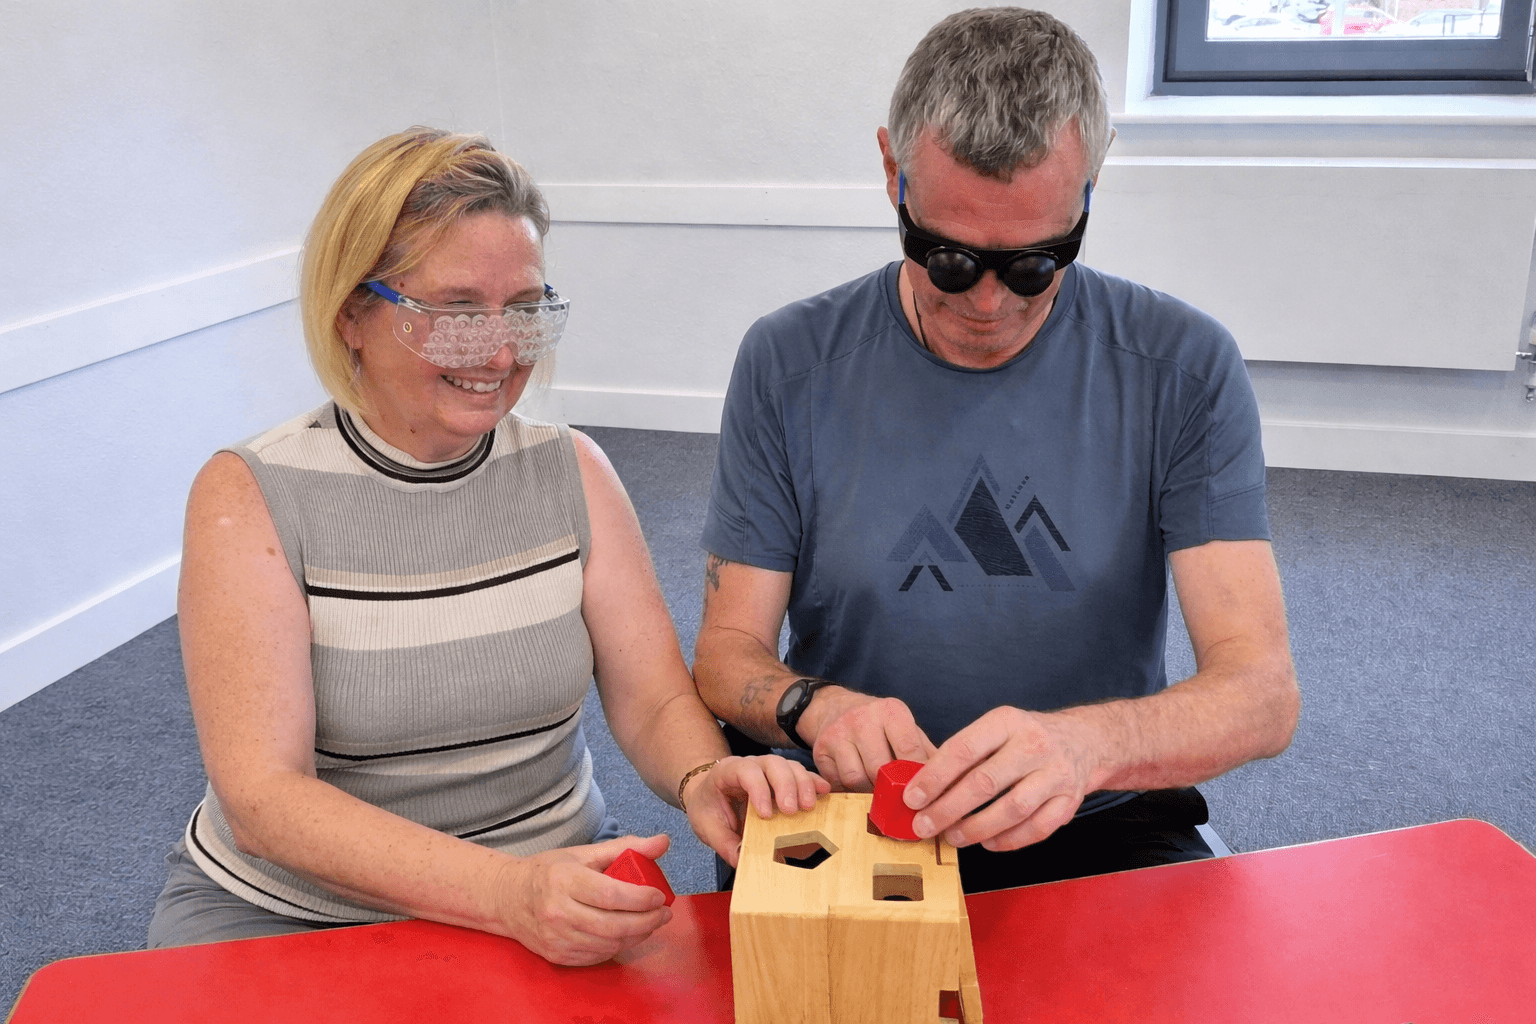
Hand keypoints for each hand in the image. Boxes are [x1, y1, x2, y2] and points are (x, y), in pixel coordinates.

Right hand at [496, 833, 673, 965]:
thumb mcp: (583, 853)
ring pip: (609, 944)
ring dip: (637, 935)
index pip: (610, 894)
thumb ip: (625, 847)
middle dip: (647, 921)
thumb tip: (663, 842)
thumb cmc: (549, 871)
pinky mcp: (557, 956)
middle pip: (613, 925)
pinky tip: (628, 934)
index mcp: (564, 880)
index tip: (660, 897)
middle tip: (664, 913)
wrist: (508, 899)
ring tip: (650, 922)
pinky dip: (618, 946)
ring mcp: (556, 938)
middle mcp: (558, 912)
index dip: (640, 899)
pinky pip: (597, 956)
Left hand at [684, 755, 830, 866]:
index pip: (745, 771)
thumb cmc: (709, 808)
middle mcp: (751, 764)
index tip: (765, 814)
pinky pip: (801, 773)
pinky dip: (813, 781)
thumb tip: (741, 861)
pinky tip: (824, 792)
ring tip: (809, 806)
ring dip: (802, 784)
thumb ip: (724, 843)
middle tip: (792, 810)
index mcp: (728, 772)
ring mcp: (769, 768)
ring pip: (790, 766)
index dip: (758, 789)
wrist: (710, 795)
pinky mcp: (783, 777)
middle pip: (773, 764)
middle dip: (785, 786)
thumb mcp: (707, 827)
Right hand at [800, 688, 936, 791]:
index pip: (910, 750)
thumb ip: (927, 755)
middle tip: (900, 802)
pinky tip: (857, 787)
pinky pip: (837, 782)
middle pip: (880, 768)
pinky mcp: (820, 748)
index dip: (918, 777)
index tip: (925, 796)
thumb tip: (952, 785)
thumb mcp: (905, 729)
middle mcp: (863, 718)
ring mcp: (838, 732)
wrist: (834, 707)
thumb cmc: (879, 725)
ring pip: (856, 778)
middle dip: (891, 789)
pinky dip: (848, 791)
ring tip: (877, 793)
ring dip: (868, 792)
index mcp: (891, 711)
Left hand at [903, 706, 1099, 850]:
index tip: (912, 798)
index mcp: (1007, 721)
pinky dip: (1008, 840)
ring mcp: (1056, 773)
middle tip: (924, 826)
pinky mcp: (1070, 800)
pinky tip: (987, 843)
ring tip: (953, 837)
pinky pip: (1037, 829)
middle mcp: (1034, 744)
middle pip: (985, 783)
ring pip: (1012, 809)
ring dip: (976, 828)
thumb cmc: (1024, 738)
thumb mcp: (997, 729)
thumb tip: (921, 787)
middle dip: (948, 809)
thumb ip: (964, 753)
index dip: (935, 777)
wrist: (1082, 740)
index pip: (964, 749)